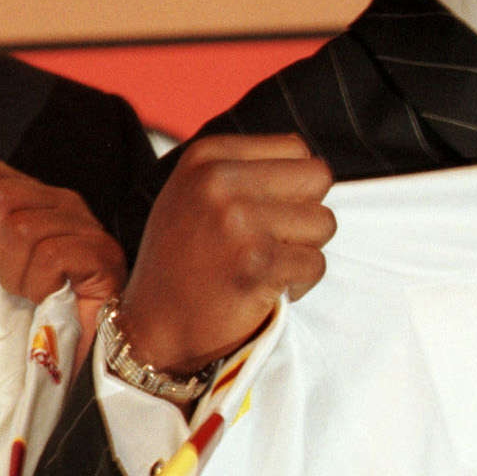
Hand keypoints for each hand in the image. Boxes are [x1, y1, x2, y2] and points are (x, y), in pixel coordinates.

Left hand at [0, 135, 125, 362]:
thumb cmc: (14, 310)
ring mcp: (85, 226)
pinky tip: (47, 299)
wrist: (57, 364)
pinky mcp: (103, 256)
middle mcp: (59, 200)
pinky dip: (39, 286)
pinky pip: (51, 256)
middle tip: (5, 279)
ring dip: (14, 275)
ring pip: (20, 228)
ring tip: (27, 294)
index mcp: (27, 193)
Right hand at [116, 133, 334, 375]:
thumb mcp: (193, 194)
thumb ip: (241, 169)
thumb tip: (305, 156)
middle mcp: (218, 181)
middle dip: (305, 212)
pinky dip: (300, 283)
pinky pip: (317, 263)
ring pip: (324, 222)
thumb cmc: (181, 261)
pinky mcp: (256, 264)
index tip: (262, 215)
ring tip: (265, 265)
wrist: (151, 327)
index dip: (291, 186)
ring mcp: (237, 221)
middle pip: (318, 177)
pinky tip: (264, 288)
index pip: (296, 148)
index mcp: (206, 156)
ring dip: (304, 250)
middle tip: (272, 240)